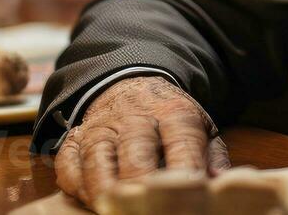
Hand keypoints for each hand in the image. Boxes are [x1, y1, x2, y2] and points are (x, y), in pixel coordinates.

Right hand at [53, 76, 229, 208]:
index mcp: (174, 114)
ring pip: (97, 163)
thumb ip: (212, 158)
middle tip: (152, 213)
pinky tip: (92, 203)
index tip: (191, 204)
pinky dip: (78, 188)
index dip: (186, 180)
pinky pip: (68, 166)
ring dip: (107, 193)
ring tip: (118, 213)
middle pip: (137, 159)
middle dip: (144, 192)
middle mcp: (135, 119)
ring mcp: (101, 128)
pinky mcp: (74, 138)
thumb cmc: (170, 120)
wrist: (130, 85)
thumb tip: (219, 186)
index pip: (182, 148)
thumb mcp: (200, 128)